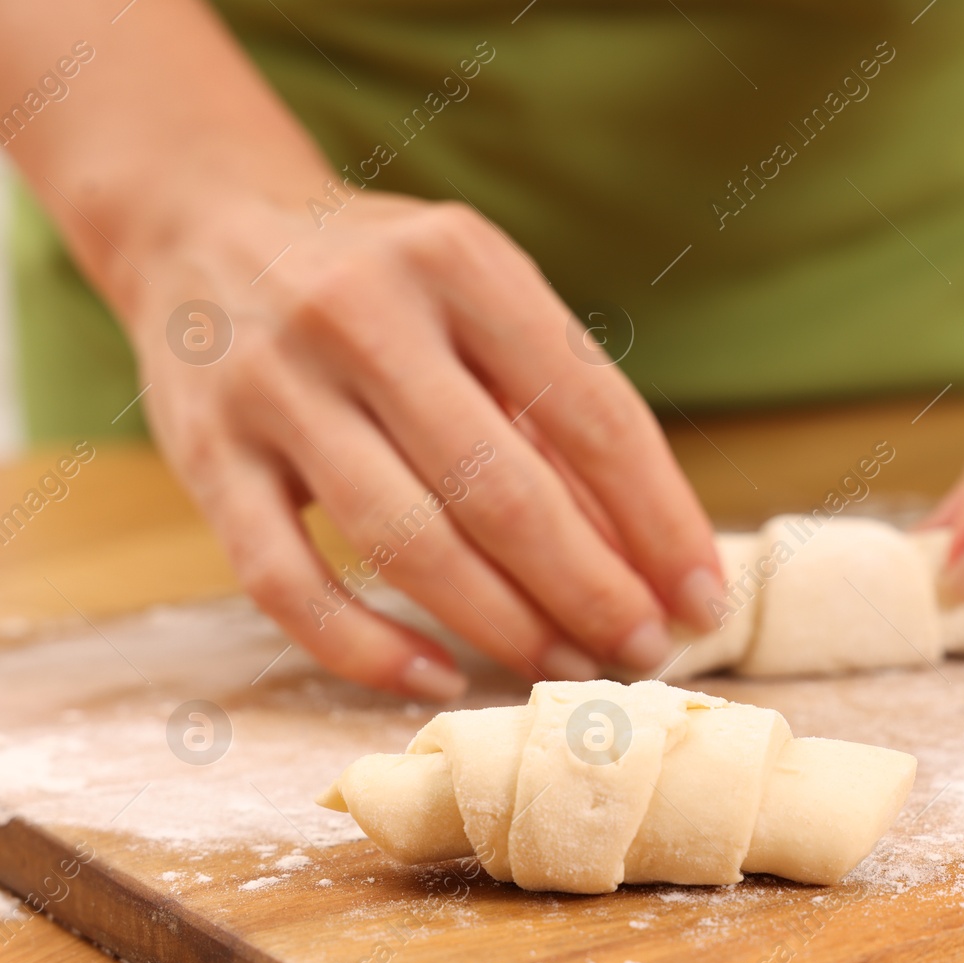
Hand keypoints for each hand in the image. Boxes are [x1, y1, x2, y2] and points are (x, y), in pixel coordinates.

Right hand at [129, 189, 721, 697]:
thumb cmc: (384, 282)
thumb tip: (648, 556)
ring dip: (501, 626)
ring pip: (405, 543)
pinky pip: (286, 583)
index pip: (590, 414)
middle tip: (642, 652)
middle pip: (502, 491)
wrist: (200, 224)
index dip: (659, 520)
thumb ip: (555, 410)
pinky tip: (437, 676)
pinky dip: (366, 648)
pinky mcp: (208, 458)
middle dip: (591, 590)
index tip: (703, 598)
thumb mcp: (479, 298)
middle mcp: (363, 316)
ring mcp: (275, 387)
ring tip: (564, 668)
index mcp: (460, 263)